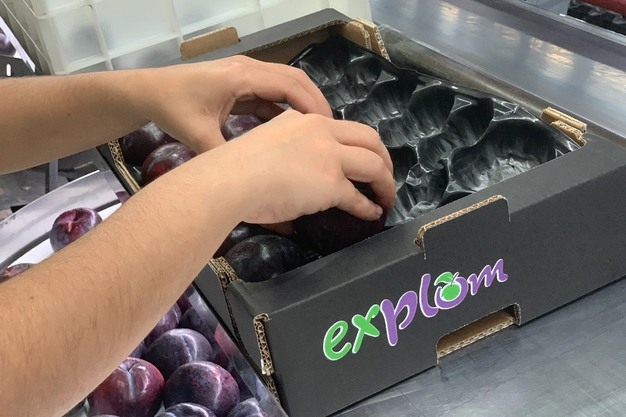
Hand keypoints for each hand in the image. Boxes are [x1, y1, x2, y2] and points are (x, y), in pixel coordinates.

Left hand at [137, 56, 331, 151]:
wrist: (148, 92)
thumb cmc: (173, 109)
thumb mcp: (199, 137)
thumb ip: (226, 158)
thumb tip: (247, 189)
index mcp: (242, 77)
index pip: (289, 85)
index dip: (312, 105)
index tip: (328, 128)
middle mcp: (249, 69)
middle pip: (295, 79)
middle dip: (315, 103)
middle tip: (332, 130)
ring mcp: (245, 74)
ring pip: (285, 84)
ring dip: (302, 104)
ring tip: (318, 131)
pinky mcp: (241, 83)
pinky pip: (272, 92)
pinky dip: (285, 107)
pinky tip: (293, 129)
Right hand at [195, 110, 394, 222]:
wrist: (228, 180)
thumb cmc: (234, 168)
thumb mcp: (264, 143)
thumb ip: (285, 153)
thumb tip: (293, 179)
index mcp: (303, 120)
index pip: (342, 127)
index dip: (357, 144)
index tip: (360, 158)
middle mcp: (321, 132)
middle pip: (369, 139)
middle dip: (383, 157)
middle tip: (384, 174)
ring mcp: (329, 157)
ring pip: (374, 165)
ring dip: (385, 182)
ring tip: (386, 196)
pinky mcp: (331, 184)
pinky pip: (359, 197)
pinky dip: (370, 205)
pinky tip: (372, 212)